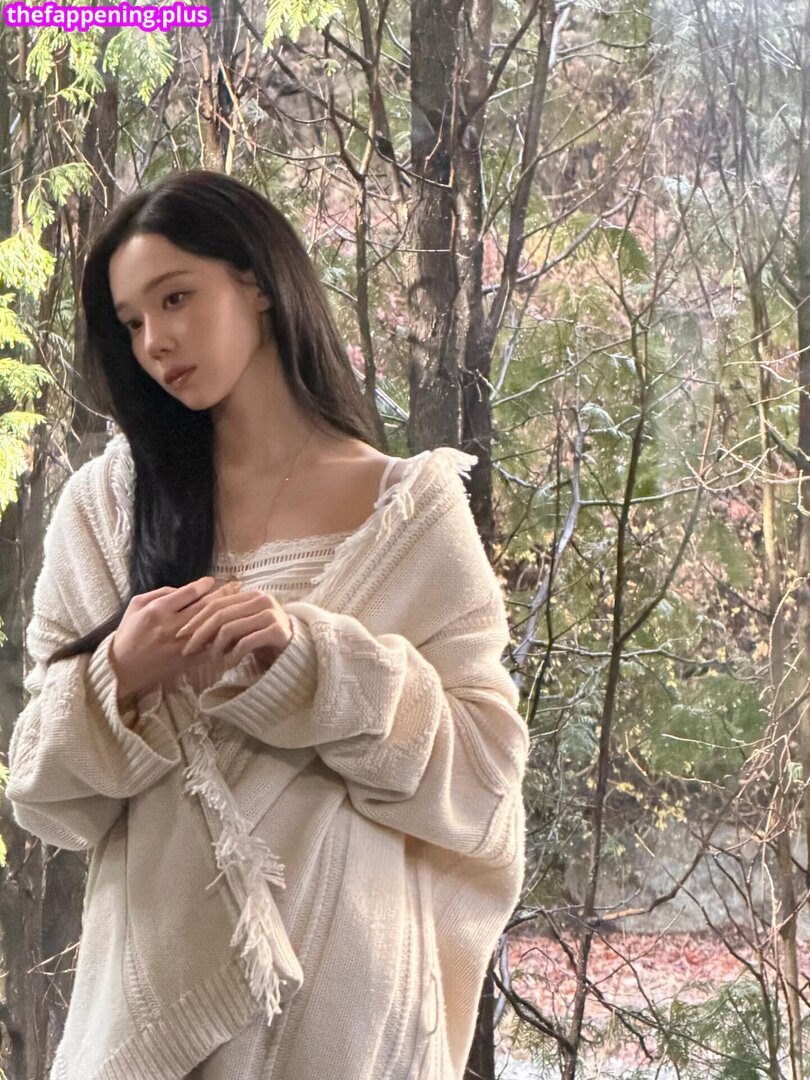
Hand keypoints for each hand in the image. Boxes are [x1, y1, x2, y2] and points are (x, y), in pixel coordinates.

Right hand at [109, 577, 238, 699]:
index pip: (189, 592)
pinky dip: (224, 639)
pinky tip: (234, 631)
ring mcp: (181, 645)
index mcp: (158, 610)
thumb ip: (160, 593)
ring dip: (226, 614)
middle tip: (236, 586)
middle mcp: (172, 626)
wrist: (122, 668)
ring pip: (210, 626)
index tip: (213, 580)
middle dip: (222, 594)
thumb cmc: (129, 633)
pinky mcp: (187, 661)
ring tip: (238, 603)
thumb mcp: (136, 605)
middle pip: (204, 607)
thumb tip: (185, 589)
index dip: (204, 585)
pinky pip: (210, 648)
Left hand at [174, 584, 293, 668]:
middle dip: (200, 633)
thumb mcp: (242, 627)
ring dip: (216, 647)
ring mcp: (271, 614)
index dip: (196, 619)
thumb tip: (190, 629)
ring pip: (230, 627)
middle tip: (188, 650)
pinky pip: (246, 642)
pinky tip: (230, 663)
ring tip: (212, 659)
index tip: (181, 635)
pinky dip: (233, 654)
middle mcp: (261, 600)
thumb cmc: (263, 641)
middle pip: (220, 614)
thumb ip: (224, 622)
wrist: (297, 653)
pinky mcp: (278, 631)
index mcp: (250, 595)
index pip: (216, 603)